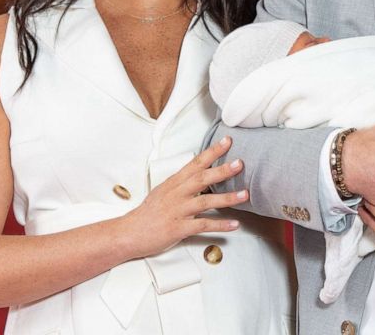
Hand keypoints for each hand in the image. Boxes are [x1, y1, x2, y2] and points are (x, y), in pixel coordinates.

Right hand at [121, 136, 247, 258]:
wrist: (129, 233)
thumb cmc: (148, 213)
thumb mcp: (163, 191)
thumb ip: (181, 182)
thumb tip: (199, 172)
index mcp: (174, 183)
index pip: (195, 163)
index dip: (212, 152)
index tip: (227, 142)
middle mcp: (176, 194)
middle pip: (202, 178)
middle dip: (222, 170)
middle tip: (240, 163)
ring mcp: (178, 211)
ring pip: (205, 201)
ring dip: (227, 198)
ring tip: (244, 195)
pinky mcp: (178, 228)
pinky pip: (203, 225)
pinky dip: (220, 225)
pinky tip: (234, 224)